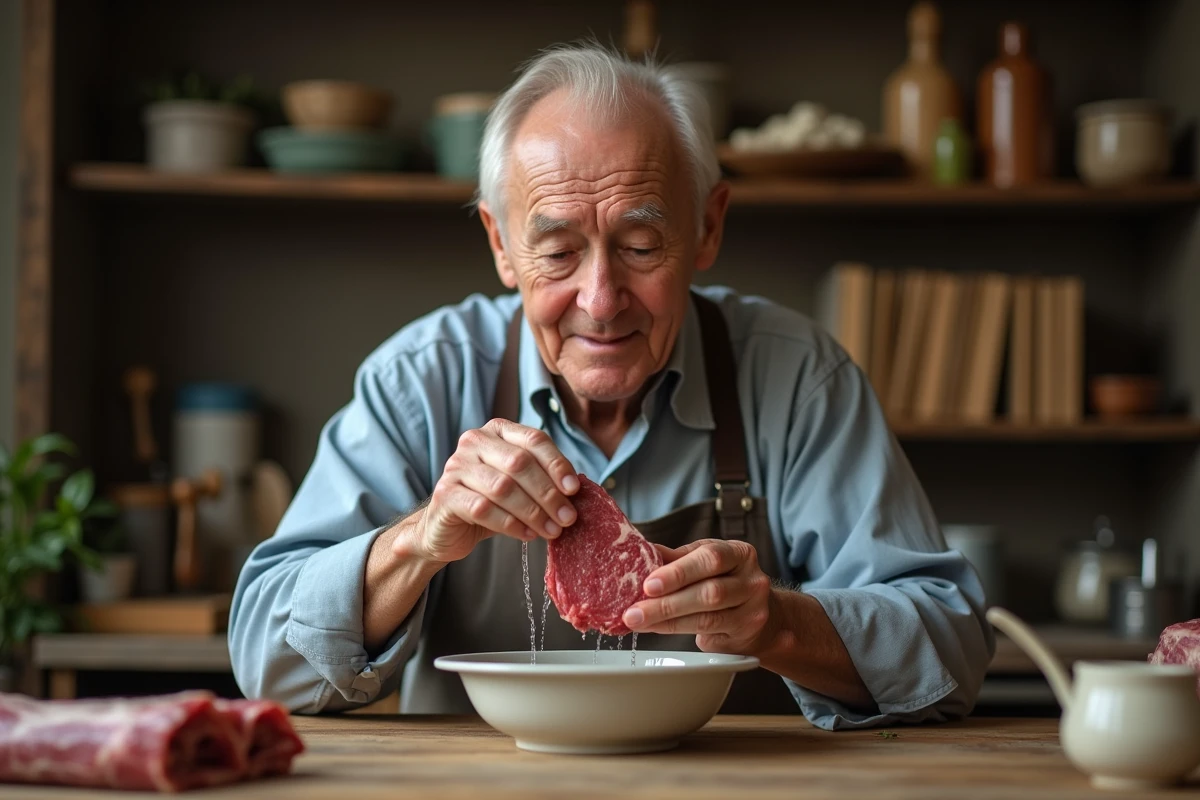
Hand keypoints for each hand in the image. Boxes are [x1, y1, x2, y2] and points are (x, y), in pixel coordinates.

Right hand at [403, 419, 578, 564]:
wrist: (447, 528)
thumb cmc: (490, 502)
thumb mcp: (518, 484)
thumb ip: (541, 477)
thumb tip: (576, 489)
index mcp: (497, 431)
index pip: (534, 439)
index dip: (557, 464)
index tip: (574, 490)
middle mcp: (474, 441)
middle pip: (520, 463)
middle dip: (548, 493)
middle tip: (568, 518)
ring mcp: (456, 466)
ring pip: (502, 487)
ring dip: (533, 512)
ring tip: (551, 530)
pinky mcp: (446, 494)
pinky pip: (483, 509)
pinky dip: (510, 524)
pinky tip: (527, 535)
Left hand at [621, 538, 776, 654]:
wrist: (763, 616)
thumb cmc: (726, 581)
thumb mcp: (706, 562)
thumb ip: (677, 558)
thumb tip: (642, 552)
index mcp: (740, 553)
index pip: (710, 558)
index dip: (679, 572)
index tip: (648, 583)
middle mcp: (751, 581)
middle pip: (709, 592)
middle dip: (667, 603)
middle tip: (634, 611)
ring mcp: (752, 610)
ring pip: (707, 618)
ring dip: (666, 620)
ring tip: (638, 621)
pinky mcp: (745, 634)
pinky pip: (707, 634)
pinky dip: (675, 630)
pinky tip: (655, 627)